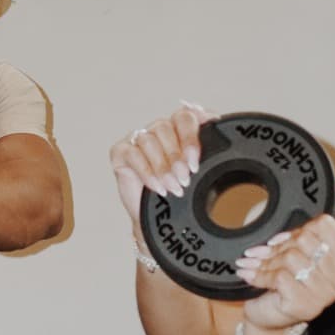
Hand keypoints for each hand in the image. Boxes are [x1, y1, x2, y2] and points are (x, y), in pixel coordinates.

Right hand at [109, 102, 215, 221]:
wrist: (159, 217)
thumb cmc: (180, 190)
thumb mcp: (199, 169)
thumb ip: (208, 142)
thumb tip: (214, 119)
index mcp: (178, 127)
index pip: (185, 117)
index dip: (190, 138)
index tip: (195, 162)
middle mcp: (157, 129)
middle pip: (165, 127)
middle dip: (177, 156)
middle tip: (185, 178)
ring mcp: (137, 138)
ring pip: (149, 141)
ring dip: (163, 167)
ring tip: (173, 187)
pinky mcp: (120, 151)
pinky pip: (133, 154)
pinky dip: (147, 172)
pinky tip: (158, 187)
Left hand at [234, 215, 334, 334]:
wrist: (266, 314)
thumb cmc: (287, 279)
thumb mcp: (306, 253)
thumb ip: (331, 235)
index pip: (324, 225)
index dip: (298, 230)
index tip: (284, 242)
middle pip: (305, 240)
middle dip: (279, 246)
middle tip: (265, 254)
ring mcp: (326, 294)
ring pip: (292, 257)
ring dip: (266, 261)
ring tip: (255, 265)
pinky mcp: (306, 305)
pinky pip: (281, 276)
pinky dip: (261, 275)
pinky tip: (251, 276)